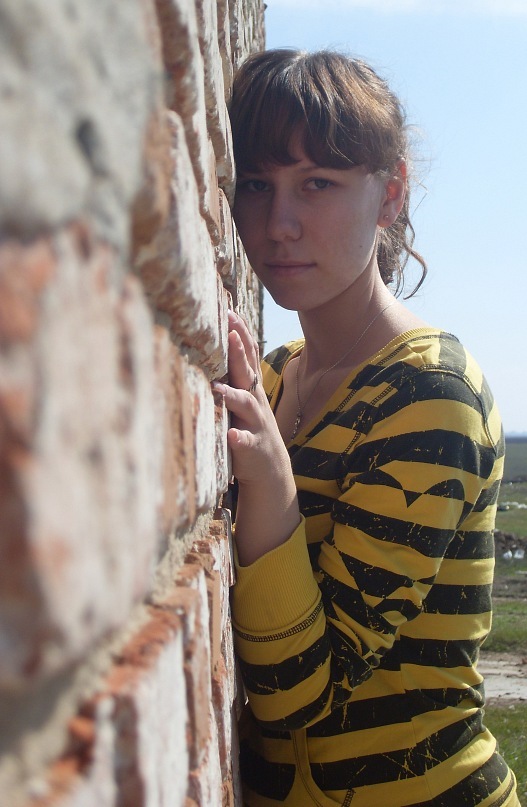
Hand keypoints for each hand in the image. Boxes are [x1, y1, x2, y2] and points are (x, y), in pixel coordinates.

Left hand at [215, 311, 299, 564]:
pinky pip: (246, 444)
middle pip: (246, 372)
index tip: (228, 309)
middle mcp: (255, 403)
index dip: (239, 333)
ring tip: (219, 387)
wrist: (270, 473)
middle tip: (229, 329)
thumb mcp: (242, 399)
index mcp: (249, 389)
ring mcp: (255, 426)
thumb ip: (232, 374)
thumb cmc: (248, 430)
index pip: (245, 355)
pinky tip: (232, 436)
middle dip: (238, 351)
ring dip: (234, 396)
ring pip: (246, 407)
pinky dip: (239, 439)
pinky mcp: (252, 450)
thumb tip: (217, 342)